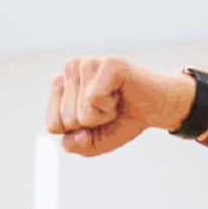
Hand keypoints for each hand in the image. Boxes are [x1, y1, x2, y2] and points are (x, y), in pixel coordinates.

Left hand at [46, 56, 204, 156]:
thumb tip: (75, 134)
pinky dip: (109, 107)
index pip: (52, 126)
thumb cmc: (121, 122)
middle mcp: (71, 68)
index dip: (78, 133)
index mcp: (60, 85)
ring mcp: (89, 63)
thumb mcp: (92, 143)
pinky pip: (93, 99)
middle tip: (109, 109)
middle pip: (66, 120)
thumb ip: (73, 146)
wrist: (155, 111)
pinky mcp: (108, 63)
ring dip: (102, 115)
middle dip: (92, 124)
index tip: (95, 119)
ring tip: (114, 101)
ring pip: (79, 112)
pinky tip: (121, 94)